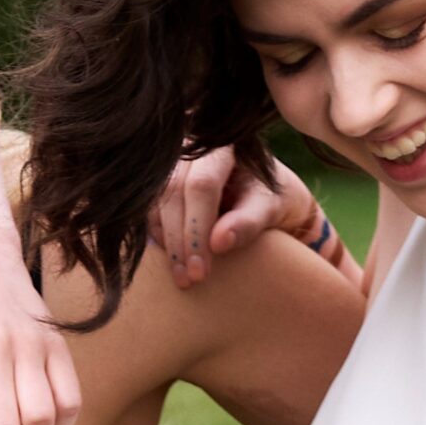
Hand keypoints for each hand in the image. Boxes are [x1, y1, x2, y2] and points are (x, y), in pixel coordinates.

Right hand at [150, 148, 322, 286]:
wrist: (267, 195)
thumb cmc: (274, 199)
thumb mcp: (272, 208)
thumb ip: (249, 222)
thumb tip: (218, 243)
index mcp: (223, 146)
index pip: (202, 185)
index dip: (197, 228)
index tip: (200, 269)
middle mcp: (191, 149)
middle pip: (173, 194)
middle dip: (180, 241)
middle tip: (189, 279)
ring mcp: (172, 164)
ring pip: (157, 203)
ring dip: (167, 243)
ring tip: (182, 277)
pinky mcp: (160, 184)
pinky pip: (150, 212)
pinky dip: (161, 238)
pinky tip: (175, 260)